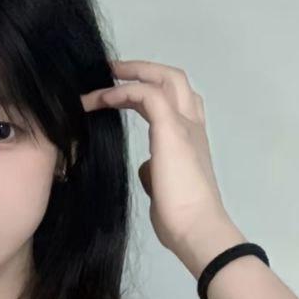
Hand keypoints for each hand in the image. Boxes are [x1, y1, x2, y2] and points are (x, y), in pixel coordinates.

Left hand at [82, 58, 233, 259]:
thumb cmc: (181, 219)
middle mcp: (192, 127)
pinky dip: (123, 91)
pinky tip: (102, 99)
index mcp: (191, 141)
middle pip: (174, 79)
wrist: (196, 229)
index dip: (149, 91)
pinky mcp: (171, 130)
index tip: (121, 92)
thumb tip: (146, 167)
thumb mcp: (163, 190)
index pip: (177, 102)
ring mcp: (184, 126)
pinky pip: (146, 94)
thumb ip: (156, 173)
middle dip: (142, 69)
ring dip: (131, 74)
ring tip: (102, 78)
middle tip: (111, 70)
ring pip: (165, 78)